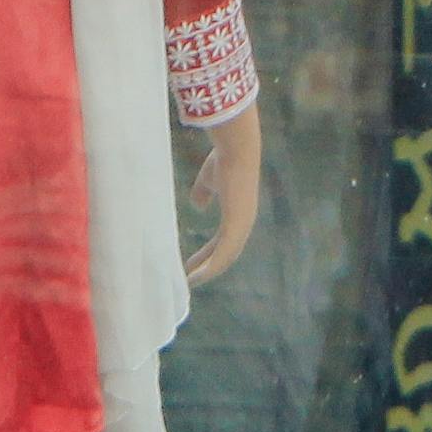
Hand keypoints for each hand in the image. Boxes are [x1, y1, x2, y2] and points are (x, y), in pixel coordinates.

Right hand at [185, 108, 262, 285]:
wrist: (236, 149)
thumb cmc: (222, 160)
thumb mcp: (208, 180)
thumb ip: (204, 193)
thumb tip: (199, 206)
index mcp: (238, 214)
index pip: (222, 242)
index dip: (206, 255)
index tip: (190, 264)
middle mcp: (243, 224)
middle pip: (224, 255)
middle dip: (206, 268)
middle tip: (188, 280)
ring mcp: (242, 226)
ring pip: (223, 259)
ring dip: (206, 272)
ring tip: (188, 283)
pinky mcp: (236, 225)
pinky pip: (222, 253)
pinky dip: (209, 267)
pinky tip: (195, 277)